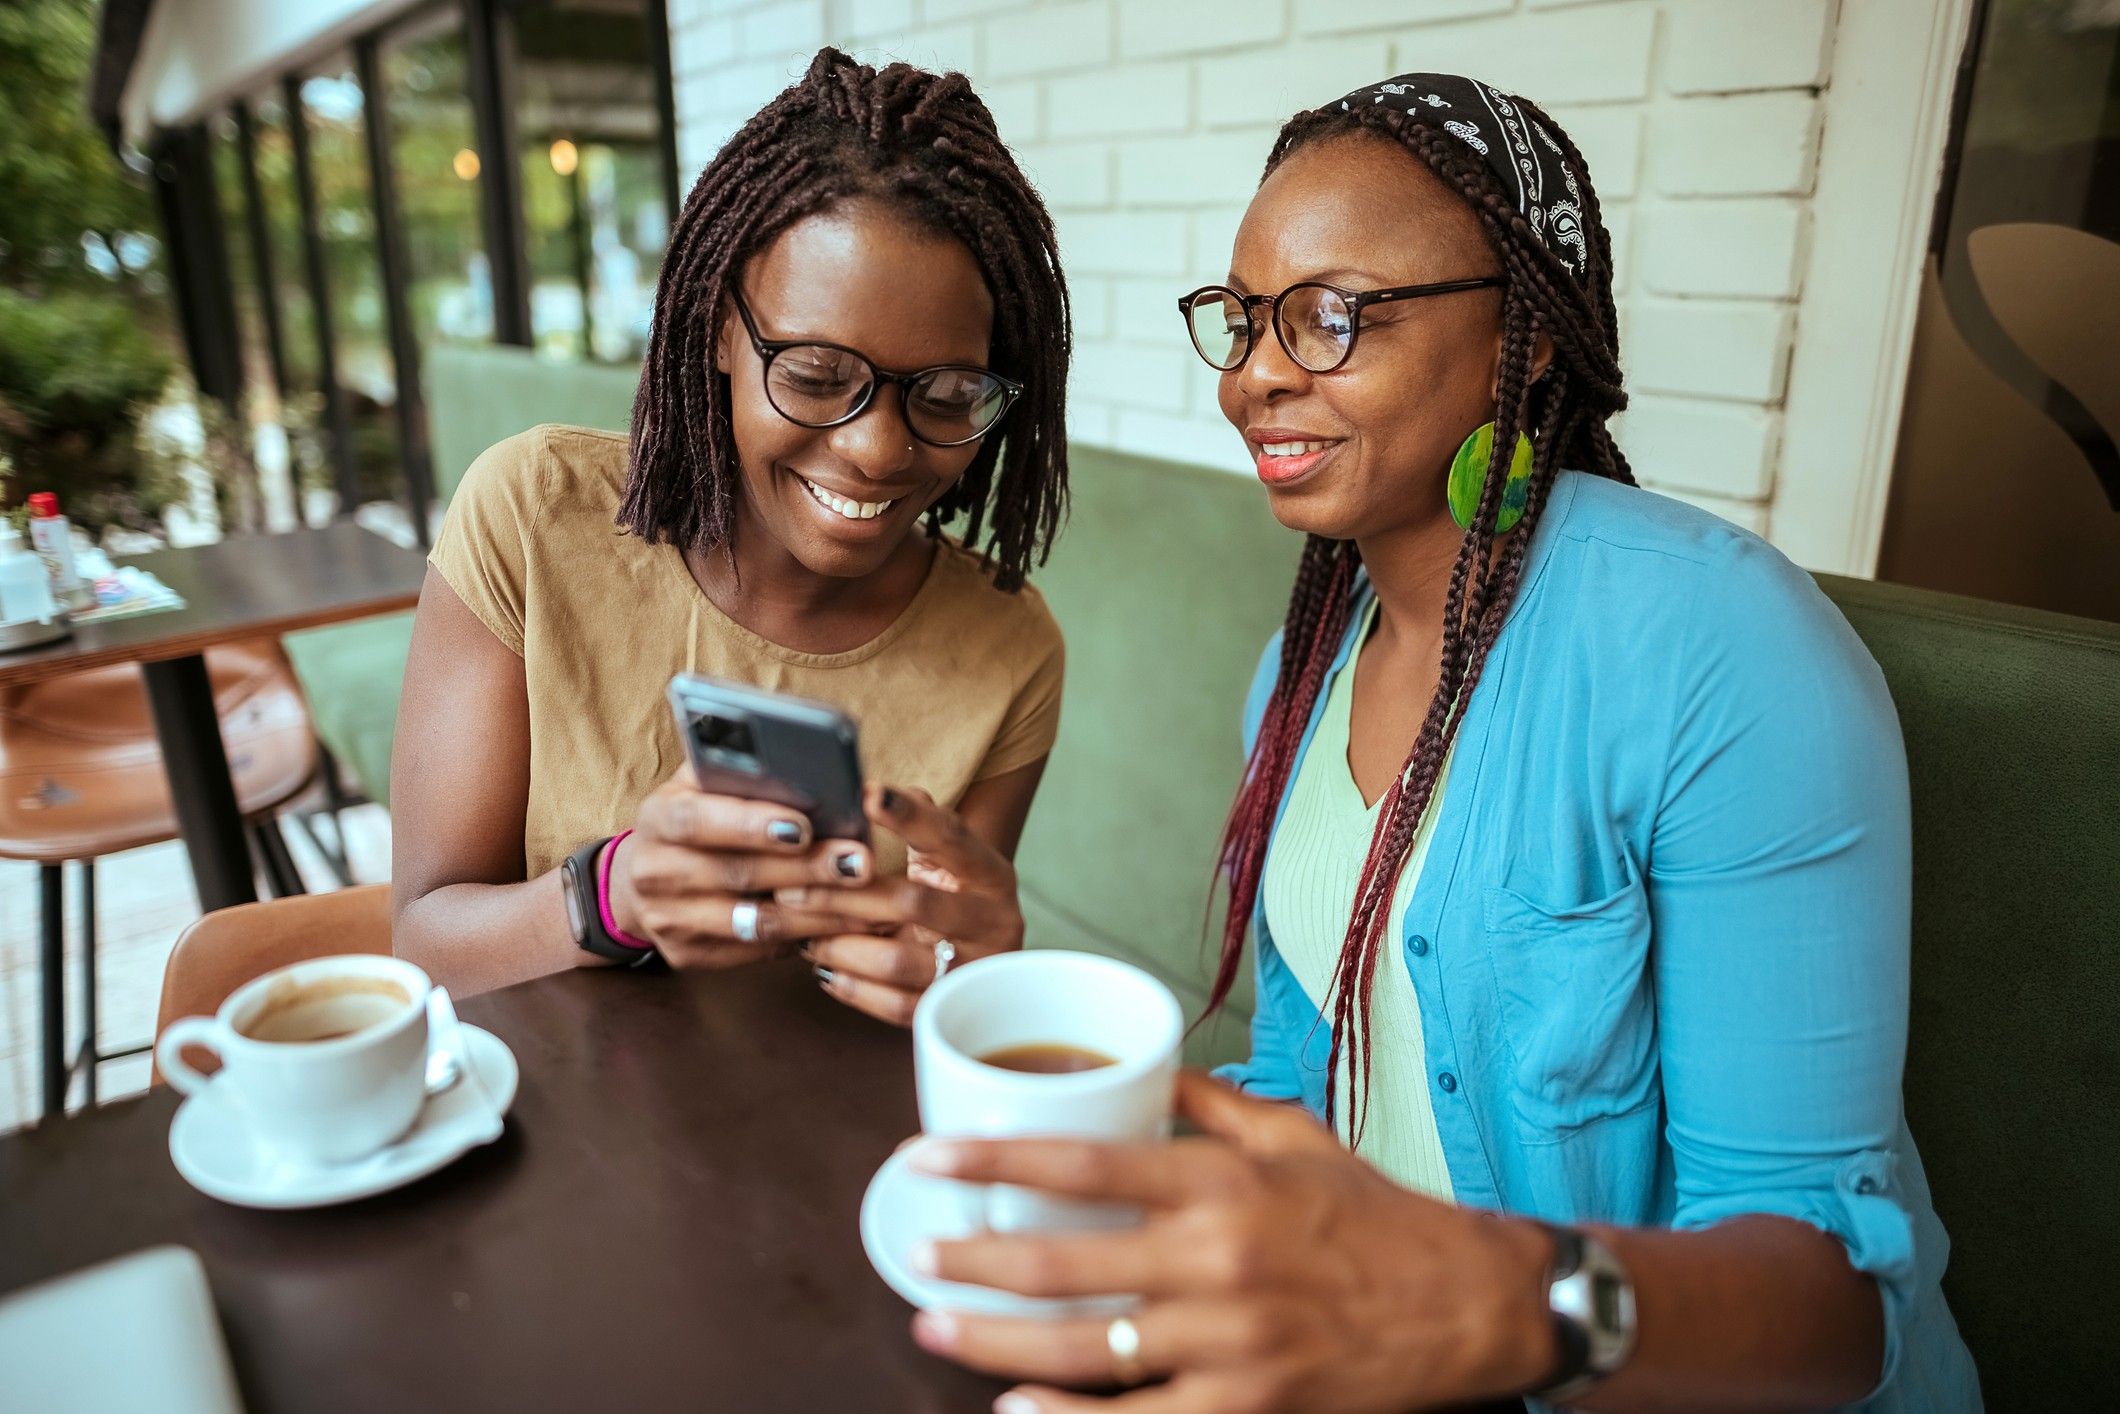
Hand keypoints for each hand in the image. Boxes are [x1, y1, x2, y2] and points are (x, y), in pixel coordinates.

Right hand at [606, 767, 874, 968]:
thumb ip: (743, 774)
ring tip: (868, 899)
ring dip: (817, 912)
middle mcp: (654, 872)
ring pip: (754, 922)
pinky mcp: (688, 955)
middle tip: (860, 863)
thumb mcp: (705, 784)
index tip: (805, 826)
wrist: (646, 876)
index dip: (750, 825)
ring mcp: (668, 920)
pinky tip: (847, 924)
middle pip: (737, 874)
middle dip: (806, 869)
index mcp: (657, 817)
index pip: (697, 820)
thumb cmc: (698, 815)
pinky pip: (758, 951)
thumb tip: (811, 770)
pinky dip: (806, 937)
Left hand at [773, 784, 1023, 1024]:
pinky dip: (853, 988)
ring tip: (804, 934)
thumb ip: (916, 820)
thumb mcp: (944, 857)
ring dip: (840, 946)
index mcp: (991, 873)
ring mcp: (975, 971)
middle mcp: (993, 922)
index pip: (950, 837)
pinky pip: (895, 1006)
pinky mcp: (952, 1010)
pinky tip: (825, 969)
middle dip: (842, 895)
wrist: (987, 964)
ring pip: (897, 962)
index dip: (910, 816)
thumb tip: (867, 790)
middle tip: (789, 887)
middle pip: (911, 903)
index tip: (866, 794)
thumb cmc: (951, 895)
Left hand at [905, 1072, 1556, 1412]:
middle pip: (1067, 1264)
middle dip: (975, 1261)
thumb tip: (1140, 1068)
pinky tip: (1016, 1410)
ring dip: (997, 1341)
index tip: (929, 1158)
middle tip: (918, 1254)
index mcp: (1224, 1181)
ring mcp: (1234, 1341)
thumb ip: (1211, 1102)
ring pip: (1088, 1350)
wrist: (1472, 1303)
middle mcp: (1221, 1258)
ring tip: (936, 1325)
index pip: (1084, 1162)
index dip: (995, 1159)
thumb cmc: (1378, 1215)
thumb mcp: (1296, 1138)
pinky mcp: (1253, 1405)